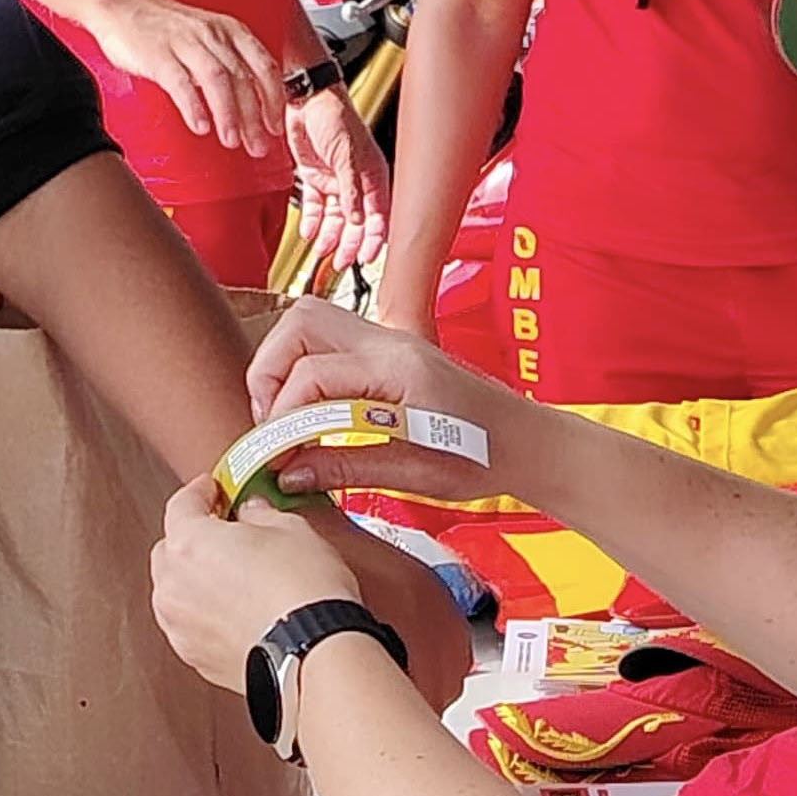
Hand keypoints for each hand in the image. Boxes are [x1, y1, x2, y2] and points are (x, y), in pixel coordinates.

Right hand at [87, 0, 284, 156]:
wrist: (121, 4)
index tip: (275, 127)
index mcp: (230, 31)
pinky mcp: (158, 54)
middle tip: (257, 146)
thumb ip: (230, 65)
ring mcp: (185, 43)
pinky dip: (193, 106)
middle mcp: (212, 35)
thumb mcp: (209, 37)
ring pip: (217, 80)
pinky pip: (180, 82)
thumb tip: (252, 105)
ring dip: (228, 114)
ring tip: (231, 140)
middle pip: (243, 79)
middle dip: (253, 118)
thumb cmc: (164, 26)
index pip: (264, 67)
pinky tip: (200, 126)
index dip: (273, 100)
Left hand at [151, 477, 360, 694]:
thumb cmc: (303, 594)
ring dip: (197, 579)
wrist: (314, 654)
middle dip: (194, 538)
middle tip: (228, 533)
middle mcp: (174, 585)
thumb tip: (252, 513)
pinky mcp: (196, 657)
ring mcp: (180, 626)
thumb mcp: (292, 529)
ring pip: (177, 591)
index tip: (212, 489)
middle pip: (170, 549)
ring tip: (238, 576)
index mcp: (189, 543)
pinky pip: (192, 624)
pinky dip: (207, 614)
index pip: (181, 504)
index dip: (200, 492)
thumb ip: (261, 514)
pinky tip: (240, 611)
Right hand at [246, 297, 525, 502]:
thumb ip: (344, 467)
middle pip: (300, 323)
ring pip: (310, 322)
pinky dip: (306, 366)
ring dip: (283, 365)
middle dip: (268, 373)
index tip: (274, 458)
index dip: (280, 418)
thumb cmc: (485, 458)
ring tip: (287, 418)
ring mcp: (390, 339)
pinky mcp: (389, 349)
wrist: (528, 442)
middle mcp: (391, 341)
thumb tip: (287, 473)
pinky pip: (331, 338)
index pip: (311, 375)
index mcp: (399, 370)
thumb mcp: (414, 473)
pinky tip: (313, 410)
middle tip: (272, 426)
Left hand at [287, 88, 390, 271]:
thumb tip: (358, 220)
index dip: (374, 239)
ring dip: (330, 236)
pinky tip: (308, 232)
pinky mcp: (314, 176)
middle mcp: (356, 182)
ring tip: (321, 250)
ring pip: (336, 219)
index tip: (367, 257)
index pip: (379, 216)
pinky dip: (312, 221)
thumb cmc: (334, 115)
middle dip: (350, 244)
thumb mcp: (346, 155)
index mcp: (373, 176)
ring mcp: (335, 180)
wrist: (305, 96)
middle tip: (341, 262)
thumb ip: (351, 189)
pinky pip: (315, 206)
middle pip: (357, 223)